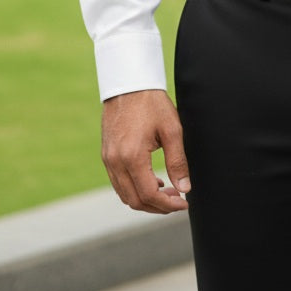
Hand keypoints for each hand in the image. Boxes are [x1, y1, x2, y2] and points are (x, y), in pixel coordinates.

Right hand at [101, 89, 190, 213]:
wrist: (128, 83)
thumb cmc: (151, 103)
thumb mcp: (172, 130)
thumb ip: (178, 161)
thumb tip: (185, 188)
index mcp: (132, 156)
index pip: (148, 194)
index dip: (168, 204)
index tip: (183, 202)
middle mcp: (115, 162)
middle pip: (134, 200)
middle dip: (157, 206)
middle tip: (177, 200)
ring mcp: (108, 159)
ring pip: (124, 194)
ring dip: (145, 199)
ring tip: (167, 192)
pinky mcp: (106, 155)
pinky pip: (118, 182)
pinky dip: (134, 188)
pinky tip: (152, 181)